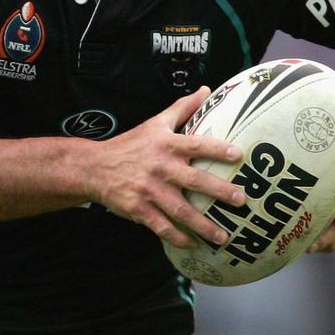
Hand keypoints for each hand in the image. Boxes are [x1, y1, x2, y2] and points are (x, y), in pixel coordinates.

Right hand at [85, 87, 245, 249]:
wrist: (94, 168)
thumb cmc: (130, 145)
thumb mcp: (155, 123)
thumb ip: (182, 108)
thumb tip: (206, 90)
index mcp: (166, 145)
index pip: (196, 144)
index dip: (217, 148)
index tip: (238, 154)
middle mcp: (160, 167)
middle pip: (194, 180)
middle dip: (219, 191)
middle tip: (240, 200)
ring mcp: (149, 190)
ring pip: (181, 210)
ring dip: (203, 225)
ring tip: (224, 236)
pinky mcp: (138, 209)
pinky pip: (162, 226)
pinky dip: (177, 237)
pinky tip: (193, 244)